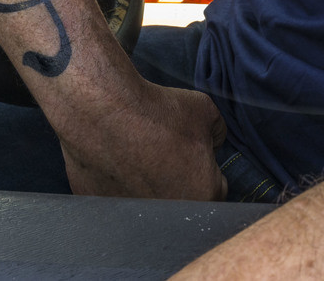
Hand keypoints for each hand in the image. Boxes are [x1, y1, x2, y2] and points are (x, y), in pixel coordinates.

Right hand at [58, 82, 228, 200]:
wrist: (106, 111)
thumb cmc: (158, 112)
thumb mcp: (206, 110)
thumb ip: (217, 133)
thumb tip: (213, 142)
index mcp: (204, 193)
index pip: (216, 188)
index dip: (205, 167)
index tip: (192, 153)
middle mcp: (172, 213)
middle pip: (183, 199)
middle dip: (179, 180)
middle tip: (166, 152)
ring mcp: (137, 213)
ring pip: (150, 201)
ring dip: (148, 184)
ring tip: (139, 154)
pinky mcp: (105, 207)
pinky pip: (119, 197)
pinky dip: (119, 182)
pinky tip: (116, 159)